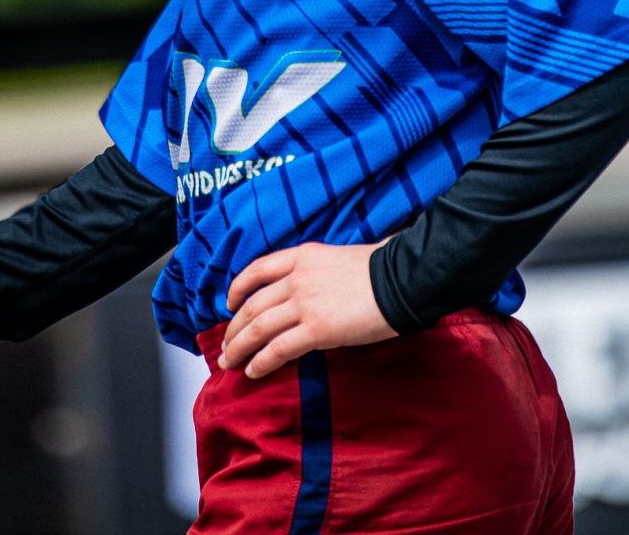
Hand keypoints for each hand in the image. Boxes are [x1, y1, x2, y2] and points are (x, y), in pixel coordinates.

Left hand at [219, 242, 396, 380]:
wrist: (403, 280)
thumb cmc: (382, 270)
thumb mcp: (340, 259)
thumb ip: (318, 272)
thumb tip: (312, 290)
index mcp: (303, 256)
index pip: (257, 269)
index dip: (238, 289)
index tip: (229, 304)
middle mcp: (298, 278)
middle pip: (253, 305)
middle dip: (234, 328)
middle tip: (225, 346)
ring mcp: (306, 304)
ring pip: (258, 328)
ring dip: (239, 348)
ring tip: (229, 363)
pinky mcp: (317, 329)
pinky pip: (278, 349)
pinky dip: (261, 362)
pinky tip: (253, 371)